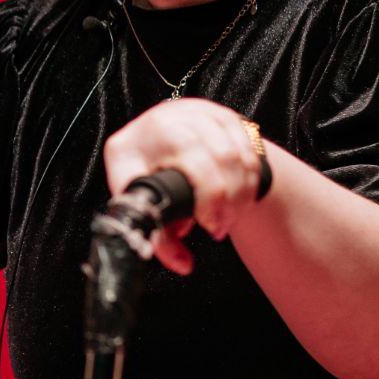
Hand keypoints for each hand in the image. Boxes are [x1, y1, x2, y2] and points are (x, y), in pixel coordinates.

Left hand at [102, 98, 266, 273]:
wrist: (161, 146)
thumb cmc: (147, 182)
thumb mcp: (144, 208)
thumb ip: (160, 239)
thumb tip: (183, 264)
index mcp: (130, 145)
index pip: (172, 167)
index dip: (202, 198)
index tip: (205, 226)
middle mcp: (162, 121)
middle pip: (213, 158)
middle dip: (222, 201)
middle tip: (219, 228)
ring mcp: (194, 113)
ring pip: (233, 154)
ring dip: (239, 194)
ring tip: (228, 218)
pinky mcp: (220, 115)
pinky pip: (247, 150)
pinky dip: (249, 180)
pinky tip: (240, 198)